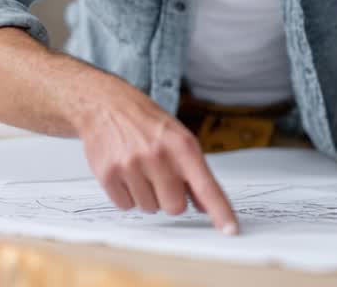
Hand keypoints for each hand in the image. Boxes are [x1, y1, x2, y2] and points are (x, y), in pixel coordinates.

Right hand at [74, 74, 238, 234]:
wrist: (106, 105)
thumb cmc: (147, 122)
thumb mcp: (178, 138)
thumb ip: (194, 172)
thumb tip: (206, 207)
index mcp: (182, 145)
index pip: (206, 186)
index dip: (220, 211)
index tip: (230, 230)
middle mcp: (158, 155)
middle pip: (176, 207)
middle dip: (170, 198)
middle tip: (161, 176)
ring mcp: (131, 165)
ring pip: (150, 208)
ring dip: (147, 195)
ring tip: (140, 168)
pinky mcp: (108, 174)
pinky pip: (126, 205)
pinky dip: (127, 194)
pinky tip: (125, 171)